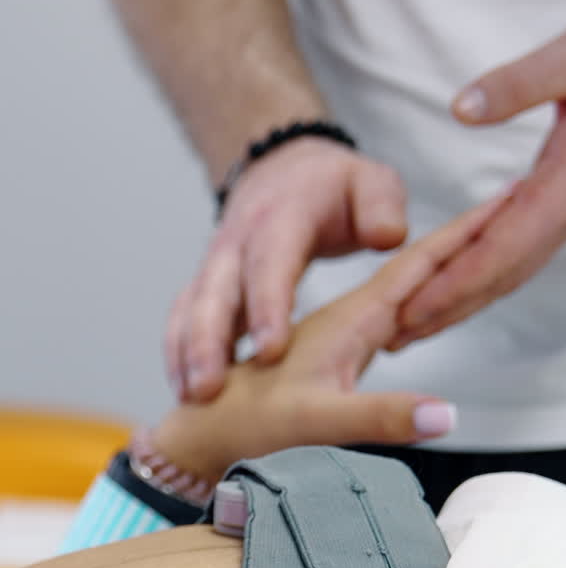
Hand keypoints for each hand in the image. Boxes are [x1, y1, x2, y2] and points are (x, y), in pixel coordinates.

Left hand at [153, 192, 508, 480]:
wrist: (196, 431)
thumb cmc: (248, 422)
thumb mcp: (315, 421)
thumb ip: (379, 416)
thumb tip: (448, 413)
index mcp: (349, 320)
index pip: (421, 266)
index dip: (467, 236)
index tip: (509, 199)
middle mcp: (344, 316)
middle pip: (418, 266)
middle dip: (465, 237)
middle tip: (512, 207)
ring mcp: (333, 330)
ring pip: (399, 285)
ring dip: (440, 261)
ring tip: (482, 239)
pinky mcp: (325, 349)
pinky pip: (380, 310)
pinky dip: (410, 294)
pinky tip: (419, 301)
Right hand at [166, 137, 407, 402]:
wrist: (286, 169)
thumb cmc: (336, 187)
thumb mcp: (371, 184)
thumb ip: (382, 207)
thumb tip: (386, 237)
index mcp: (283, 217)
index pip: (271, 262)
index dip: (268, 305)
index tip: (270, 350)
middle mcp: (240, 239)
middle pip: (217, 290)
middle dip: (209, 340)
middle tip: (207, 388)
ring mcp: (218, 262)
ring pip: (192, 306)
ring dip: (186, 352)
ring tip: (189, 398)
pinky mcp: (207, 282)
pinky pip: (183, 315)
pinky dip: (178, 350)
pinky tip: (183, 390)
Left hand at [389, 15, 565, 346]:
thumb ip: (519, 83)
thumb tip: (462, 110)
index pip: (504, 249)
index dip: (456, 283)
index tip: (413, 309)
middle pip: (502, 275)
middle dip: (449, 308)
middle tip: (394, 337)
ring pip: (510, 272)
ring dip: (462, 302)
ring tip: (413, 326)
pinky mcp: (565, 209)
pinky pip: (519, 255)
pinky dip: (483, 278)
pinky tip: (455, 288)